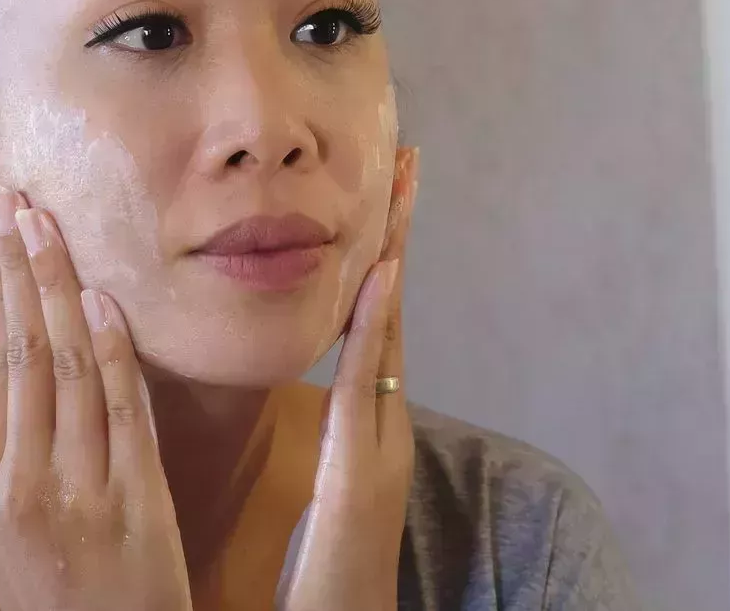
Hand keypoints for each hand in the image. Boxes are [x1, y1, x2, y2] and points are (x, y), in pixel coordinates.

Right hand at [0, 186, 192, 610]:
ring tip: (51, 229)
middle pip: (24, 357)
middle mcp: (29, 480)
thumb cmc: (52, 601)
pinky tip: (101, 301)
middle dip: (20, 274)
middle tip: (16, 204)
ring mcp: (83, 487)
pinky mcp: (136, 499)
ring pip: (66, 372)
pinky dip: (110, 354)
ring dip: (59, 293)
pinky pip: (122, 413)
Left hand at [278, 147, 420, 610]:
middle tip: (406, 160)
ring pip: (387, 332)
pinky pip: (368, 384)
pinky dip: (377, 328)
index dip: (377, 257)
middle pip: (391, 309)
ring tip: (400, 190)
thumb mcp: (323, 486)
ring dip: (395, 258)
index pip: (369, 322)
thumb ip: (332, 436)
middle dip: (398, 234)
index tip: (380, 195)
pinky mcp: (365, 467)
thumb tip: (328, 389)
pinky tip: (380, 276)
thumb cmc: (323, 574)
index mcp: (365, 423)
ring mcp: (382, 442)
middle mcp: (382, 422)